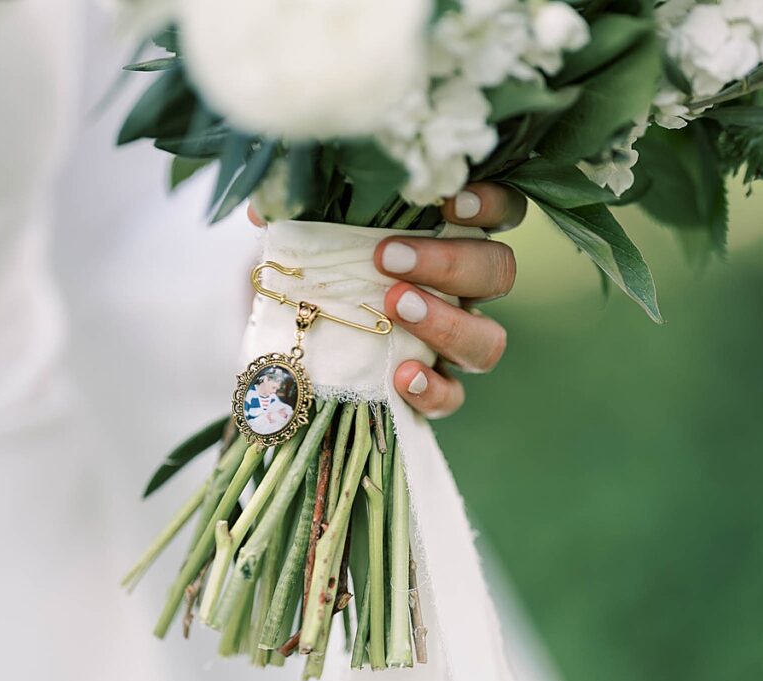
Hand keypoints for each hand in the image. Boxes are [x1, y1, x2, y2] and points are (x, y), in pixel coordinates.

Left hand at [246, 182, 525, 419]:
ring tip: (393, 307)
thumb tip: (262, 213)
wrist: (293, 337)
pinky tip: (400, 378)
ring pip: (490, 339)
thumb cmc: (316, 268)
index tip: (450, 202)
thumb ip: (299, 212)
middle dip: (450, 262)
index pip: (500, 212)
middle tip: (388, 258)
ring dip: (448, 323)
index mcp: (447, 238)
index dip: (490, 204)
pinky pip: (453, 396)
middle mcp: (463, 289)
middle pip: (500, 271)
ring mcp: (454, 342)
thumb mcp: (307, 233)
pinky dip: (433, 390)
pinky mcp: (434, 389)